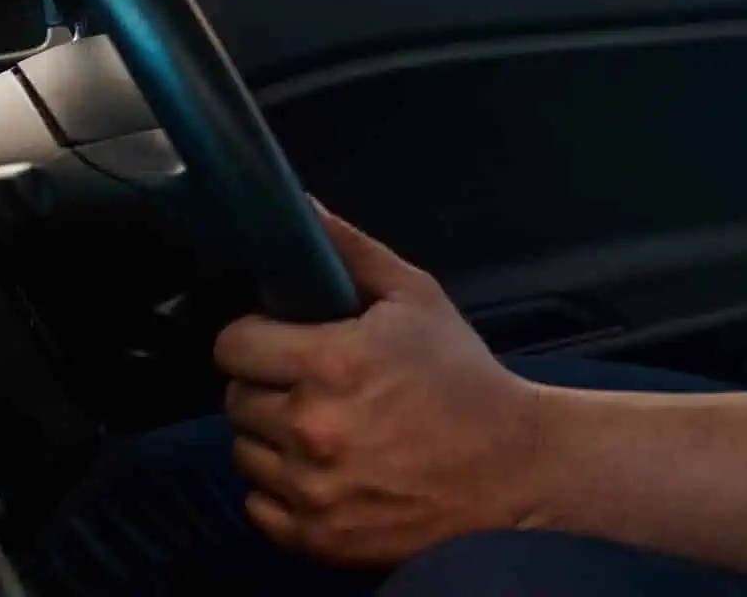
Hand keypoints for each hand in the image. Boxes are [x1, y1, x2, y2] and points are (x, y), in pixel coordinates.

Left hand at [212, 206, 546, 567]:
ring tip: (328, 428)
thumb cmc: (464, 379)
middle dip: (268, 386)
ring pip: (244, 452)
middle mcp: (311, 428)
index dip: (256, 336)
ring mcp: (310, 489)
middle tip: (315, 384)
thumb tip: (298, 208)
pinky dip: (285, 490)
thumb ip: (350, 252)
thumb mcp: (417, 298)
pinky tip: (329, 471)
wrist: (513, 470)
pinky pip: (259, 505)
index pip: (233, 344)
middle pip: (235, 399)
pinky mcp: (314, 538)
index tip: (281, 339)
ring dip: (274, 438)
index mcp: (332, 362)